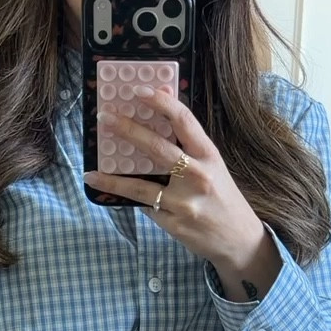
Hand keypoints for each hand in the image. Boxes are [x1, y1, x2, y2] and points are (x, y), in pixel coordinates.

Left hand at [86, 89, 278, 287]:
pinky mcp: (174, 224)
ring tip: (91, 172)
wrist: (239, 239)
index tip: (138, 90)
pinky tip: (113, 194)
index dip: (160, 102)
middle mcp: (198, 177)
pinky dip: (130, 199)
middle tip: (104, 119)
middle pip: (157, 148)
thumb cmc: (222, 197)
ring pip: (140, 187)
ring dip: (112, 179)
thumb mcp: (212, 165)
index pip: (184, 121)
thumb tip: (163, 103)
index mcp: (209, 156)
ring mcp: (185, 203)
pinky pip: (146, 207)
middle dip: (127, 130)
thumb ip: (188, 141)